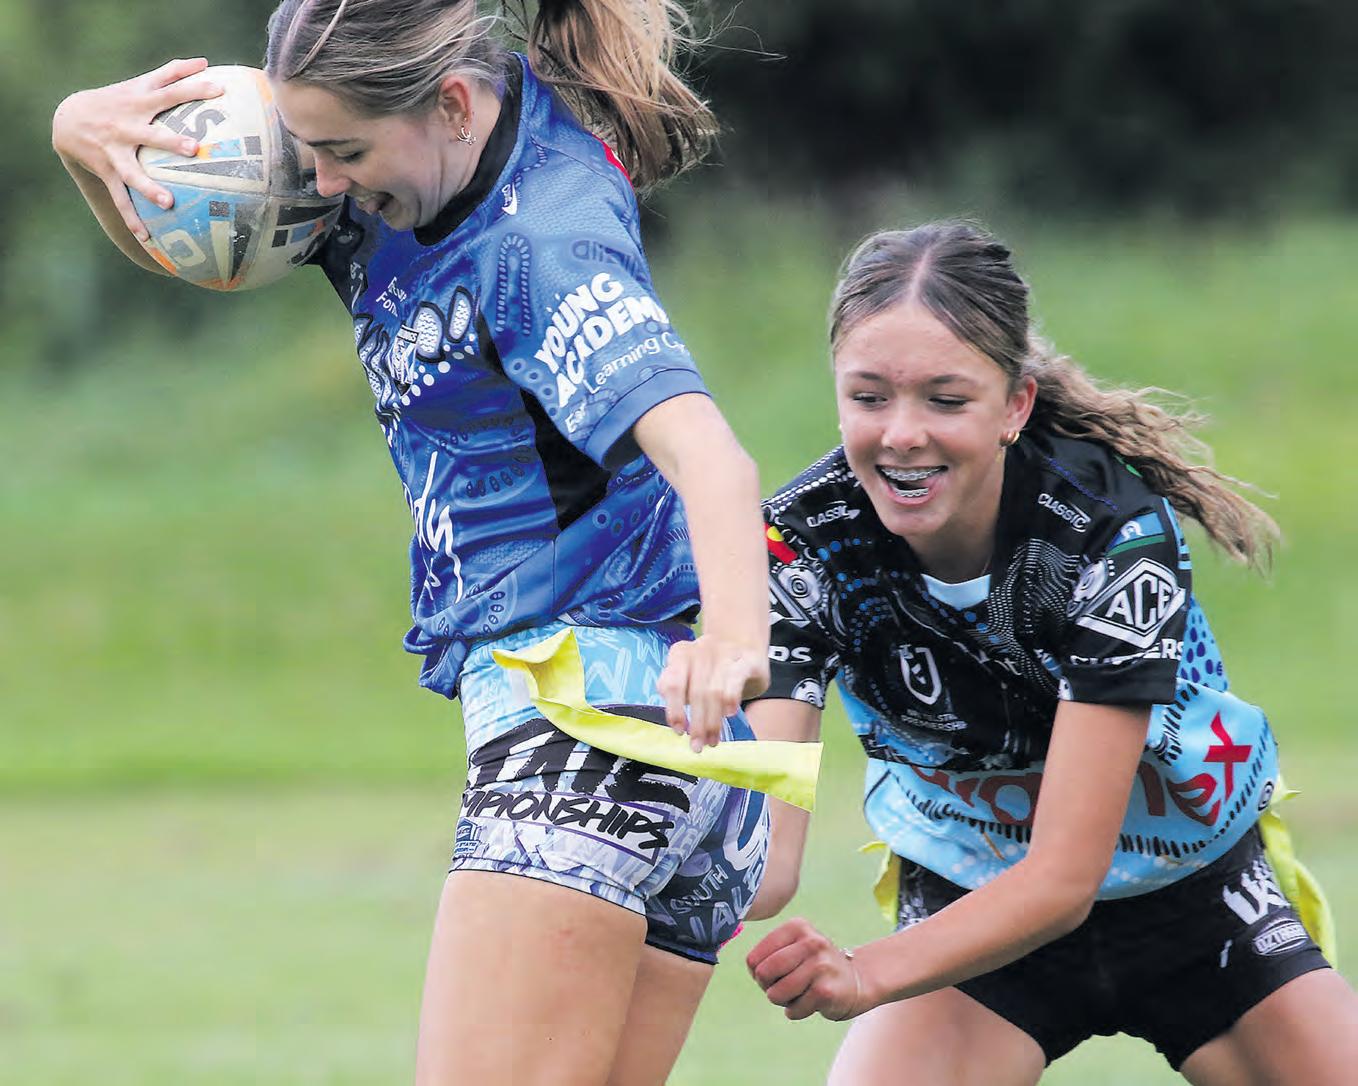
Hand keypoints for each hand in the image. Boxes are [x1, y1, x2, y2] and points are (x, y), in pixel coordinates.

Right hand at [52, 57, 223, 240]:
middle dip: (170, 141)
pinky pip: (120, 199)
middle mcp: (127, 127)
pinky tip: (148, 239)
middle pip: (150, 133)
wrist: (69, 119)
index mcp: (140, 103)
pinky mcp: (107, 172)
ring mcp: (115, 152)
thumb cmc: (117, 100)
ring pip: (132, 172)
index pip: (171, 93)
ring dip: (148, 187)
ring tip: (168, 202)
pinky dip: (133, 219)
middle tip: (194, 148)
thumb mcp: (139, 84)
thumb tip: (204, 61)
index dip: (194, 89)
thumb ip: (172, 72)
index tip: (219, 90)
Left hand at [656, 635, 768, 752]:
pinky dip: (731, 698)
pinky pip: (736, 679)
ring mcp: (724, 652)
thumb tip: (676, 722)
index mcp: (680, 654)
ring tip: (713, 740)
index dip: (674, 710)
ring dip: (714, 721)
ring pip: (715, 691)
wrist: (743, 644)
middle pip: (696, 692)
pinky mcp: (746, 658)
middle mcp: (700, 649)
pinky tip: (729, 714)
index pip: (672, 684)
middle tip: (698, 745)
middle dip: (697, 724)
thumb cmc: (710, 669)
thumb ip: (677, 691)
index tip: (679, 731)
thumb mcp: (688, 677)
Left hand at [746, 917, 863, 1021]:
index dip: (757, 973)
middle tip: (783, 986)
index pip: (754, 958)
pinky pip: (793, 1010)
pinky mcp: (825, 991)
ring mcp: (820, 966)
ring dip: (783, 1001)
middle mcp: (810, 942)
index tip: (773, 974)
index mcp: (797, 927)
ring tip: (799, 993)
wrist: (857, 980)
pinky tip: (810, 1002)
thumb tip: (753, 970)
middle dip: (768, 987)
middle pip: (763, 974)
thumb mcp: (794, 947)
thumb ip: (768, 954)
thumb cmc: (814, 966)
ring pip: (775, 994)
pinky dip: (796, 1011)